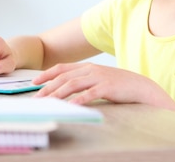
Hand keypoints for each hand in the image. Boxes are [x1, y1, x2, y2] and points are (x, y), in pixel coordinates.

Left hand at [33, 62, 174, 107]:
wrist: (140, 86)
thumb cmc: (117, 85)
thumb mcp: (98, 79)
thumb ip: (83, 81)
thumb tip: (64, 90)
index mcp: (87, 67)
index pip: (61, 68)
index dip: (46, 74)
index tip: (34, 82)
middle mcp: (90, 69)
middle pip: (63, 77)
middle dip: (47, 87)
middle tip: (36, 98)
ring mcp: (98, 77)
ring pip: (72, 84)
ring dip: (57, 94)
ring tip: (47, 102)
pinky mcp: (107, 87)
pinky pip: (89, 94)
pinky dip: (78, 100)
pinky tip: (70, 106)